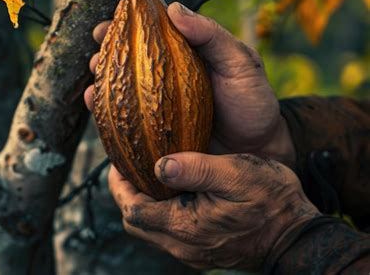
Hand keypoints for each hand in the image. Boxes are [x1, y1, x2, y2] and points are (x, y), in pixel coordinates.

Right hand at [84, 1, 294, 166]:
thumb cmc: (253, 102)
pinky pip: (128, 122)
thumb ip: (211, 35)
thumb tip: (173, 8)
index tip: (106, 26)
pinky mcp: (156, 133)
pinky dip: (109, 114)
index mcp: (184, 56)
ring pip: (123, 91)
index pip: (148, 36)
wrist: (259, 148)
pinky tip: (96, 106)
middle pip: (128, 62)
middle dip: (106, 56)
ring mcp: (159, 107)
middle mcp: (166, 79)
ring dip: (102, 84)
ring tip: (92, 83)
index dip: (124, 28)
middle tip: (95, 55)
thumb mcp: (241, 62)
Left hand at [109, 152, 319, 269]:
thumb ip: (196, 169)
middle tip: (129, 169)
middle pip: (135, 223)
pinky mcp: (200, 252)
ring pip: (150, 230)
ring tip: (148, 177)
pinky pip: (167, 234)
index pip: (133, 210)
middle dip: (126, 195)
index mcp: (184, 226)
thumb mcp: (236, 174)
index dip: (120, 186)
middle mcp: (182, 246)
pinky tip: (171, 194)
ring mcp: (191, 253)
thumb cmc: (270, 201)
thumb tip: (160, 165)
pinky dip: (159, 213)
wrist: (296, 235)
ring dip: (143, 204)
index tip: (119, 163)